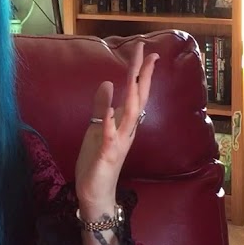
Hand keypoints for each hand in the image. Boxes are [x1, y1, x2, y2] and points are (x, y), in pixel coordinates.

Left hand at [75, 42, 157, 212]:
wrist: (95, 192)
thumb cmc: (96, 161)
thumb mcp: (96, 129)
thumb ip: (101, 107)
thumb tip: (107, 83)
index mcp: (125, 124)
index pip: (136, 94)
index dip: (142, 73)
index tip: (147, 52)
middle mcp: (127, 130)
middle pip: (137, 98)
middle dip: (142, 75)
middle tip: (147, 52)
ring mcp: (118, 142)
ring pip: (129, 114)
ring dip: (132, 92)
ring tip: (135, 72)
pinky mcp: (106, 154)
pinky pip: (109, 136)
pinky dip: (110, 122)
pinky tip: (110, 109)